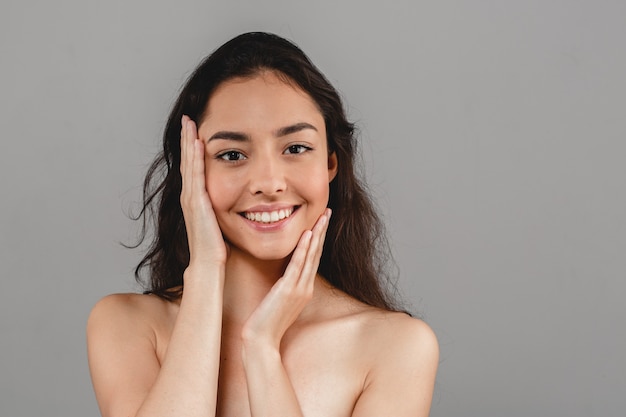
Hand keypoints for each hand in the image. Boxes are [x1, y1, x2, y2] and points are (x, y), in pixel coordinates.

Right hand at [180, 115, 227, 268]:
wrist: (208, 265)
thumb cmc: (217, 248)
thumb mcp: (222, 222)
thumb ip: (226, 209)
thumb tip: (240, 201)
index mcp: (197, 200)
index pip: (194, 168)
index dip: (192, 149)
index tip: (194, 130)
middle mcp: (190, 196)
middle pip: (187, 161)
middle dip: (187, 139)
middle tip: (187, 118)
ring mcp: (191, 199)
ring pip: (189, 164)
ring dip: (188, 142)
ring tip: (189, 122)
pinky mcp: (197, 203)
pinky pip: (195, 175)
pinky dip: (194, 158)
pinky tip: (197, 142)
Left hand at [240, 209, 331, 349]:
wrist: (261, 340)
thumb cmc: (266, 322)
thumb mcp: (280, 300)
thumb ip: (285, 285)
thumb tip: (284, 273)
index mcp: (304, 288)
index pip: (313, 258)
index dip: (318, 238)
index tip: (321, 221)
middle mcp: (305, 287)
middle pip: (317, 253)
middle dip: (322, 231)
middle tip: (328, 211)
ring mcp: (299, 289)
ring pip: (311, 256)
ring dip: (317, 234)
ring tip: (322, 217)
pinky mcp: (288, 290)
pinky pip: (297, 265)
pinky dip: (303, 249)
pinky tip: (307, 235)